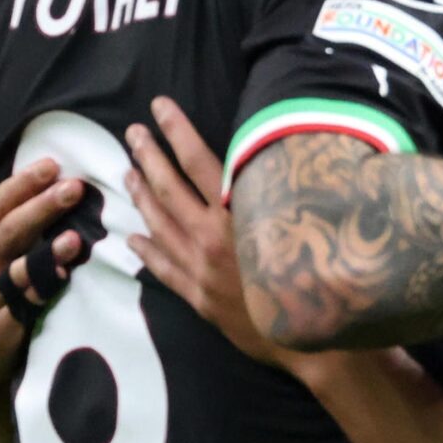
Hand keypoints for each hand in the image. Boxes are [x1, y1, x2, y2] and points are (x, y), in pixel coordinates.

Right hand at [0, 134, 85, 427]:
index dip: (21, 184)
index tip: (52, 163)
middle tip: (75, 187)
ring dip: (45, 255)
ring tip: (74, 237)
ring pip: (17, 273)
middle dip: (41, 208)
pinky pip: (22, 312)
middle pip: (9, 233)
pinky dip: (41, 296)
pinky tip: (64, 282)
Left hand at [123, 98, 288, 366]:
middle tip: (133, 134)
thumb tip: (252, 158)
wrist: (312, 336)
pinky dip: (147, 251)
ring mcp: (201, 269)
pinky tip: (133, 237)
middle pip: (169, 189)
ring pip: (160, 224)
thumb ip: (266, 193)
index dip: (177, 130)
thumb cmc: (315, 272)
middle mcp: (212, 237)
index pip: (199, 160)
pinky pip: (164, 269)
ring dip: (141, 196)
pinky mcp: (199, 297)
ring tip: (127, 172)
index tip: (159, 106)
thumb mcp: (296, 221)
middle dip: (149, 156)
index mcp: (237, 213)